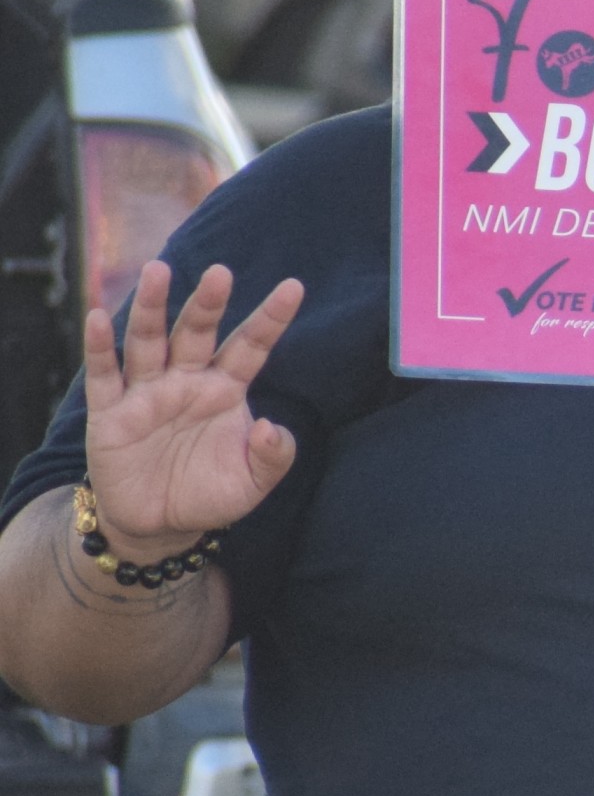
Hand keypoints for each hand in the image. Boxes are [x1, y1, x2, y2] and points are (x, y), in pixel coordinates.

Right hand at [81, 262, 300, 556]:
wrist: (160, 525)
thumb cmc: (210, 495)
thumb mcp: (253, 483)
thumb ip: (273, 456)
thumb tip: (274, 428)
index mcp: (226, 391)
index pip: (251, 346)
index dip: (271, 318)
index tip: (294, 287)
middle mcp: (187, 382)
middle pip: (197, 333)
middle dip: (208, 303)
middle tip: (221, 272)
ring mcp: (147, 393)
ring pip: (149, 341)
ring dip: (153, 307)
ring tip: (159, 271)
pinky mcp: (111, 413)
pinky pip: (104, 375)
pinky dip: (99, 347)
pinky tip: (98, 318)